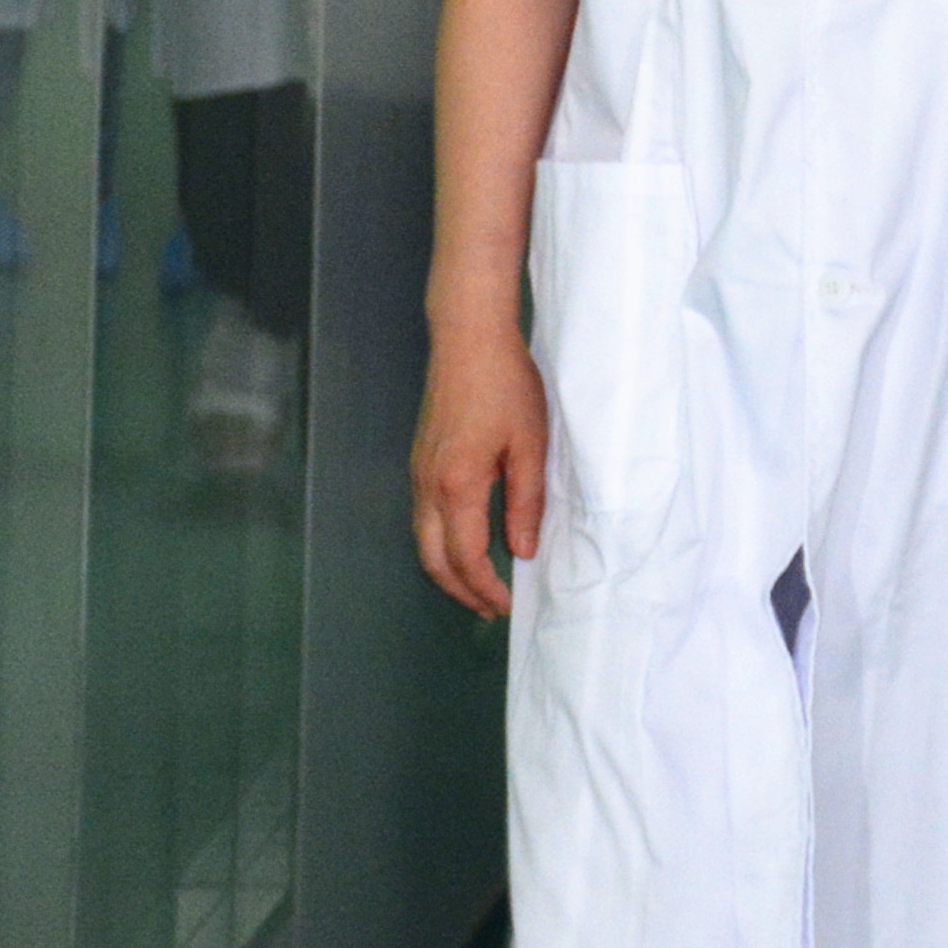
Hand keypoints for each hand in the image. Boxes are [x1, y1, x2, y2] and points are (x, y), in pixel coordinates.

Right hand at [410, 316, 546, 618]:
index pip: (464, 557)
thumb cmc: (506, 385)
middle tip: (490, 608)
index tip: (505, 604)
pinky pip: (422, 517)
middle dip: (460, 590)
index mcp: (457, 485)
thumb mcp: (530, 445)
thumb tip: (521, 550)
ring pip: (422, 540)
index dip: (484, 587)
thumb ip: (525, 502)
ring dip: (447, 569)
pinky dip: (440, 543)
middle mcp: (427, 485)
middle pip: (432, 559)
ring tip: (480, 584)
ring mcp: (417, 473)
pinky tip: (465, 542)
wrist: (468, 339)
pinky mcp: (418, 460)